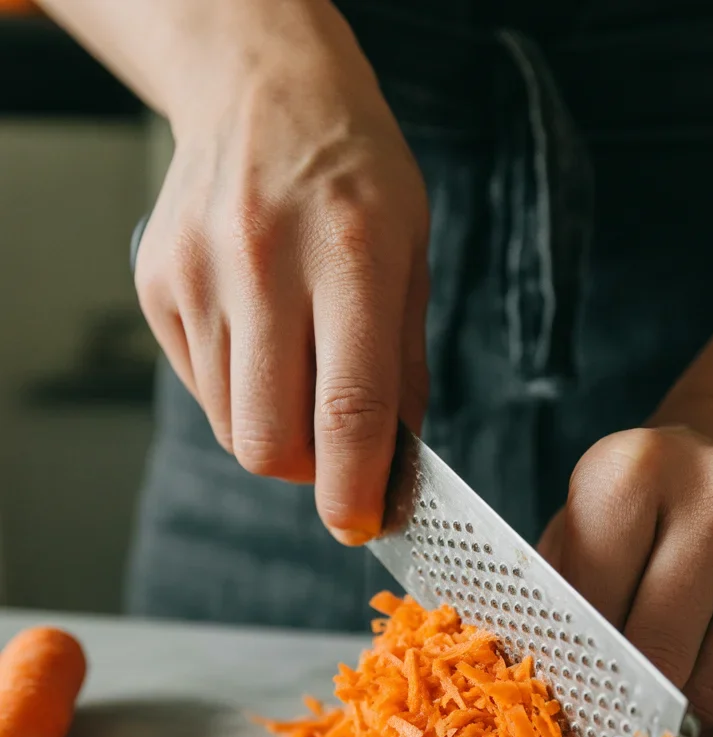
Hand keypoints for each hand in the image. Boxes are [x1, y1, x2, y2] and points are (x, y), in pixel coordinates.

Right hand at [133, 0, 428, 543]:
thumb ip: (403, 369)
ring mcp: (199, 276)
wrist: (262, 93)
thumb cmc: (355, 178)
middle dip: (308, 473)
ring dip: (274, 433)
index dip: (354, 489)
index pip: (348, 411)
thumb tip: (392, 466)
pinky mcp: (157, 286)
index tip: (359, 525)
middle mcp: (265, 267)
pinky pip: (202, 390)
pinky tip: (260, 339)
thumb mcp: (411, 258)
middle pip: (269, 443)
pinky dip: (239, 394)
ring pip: (232, 428)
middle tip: (334, 449)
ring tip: (299, 374)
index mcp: (351, 258)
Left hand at [538, 426, 712, 736]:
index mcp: (637, 467)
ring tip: (654, 703)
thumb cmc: (633, 513)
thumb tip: (549, 691)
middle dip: (629, 696)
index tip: (569, 685)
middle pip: (663, 646)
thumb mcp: (576, 530)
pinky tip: (700, 689)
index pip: (597, 599)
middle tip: (610, 713)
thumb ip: (558, 601)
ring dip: (678, 714)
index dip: (577, 657)